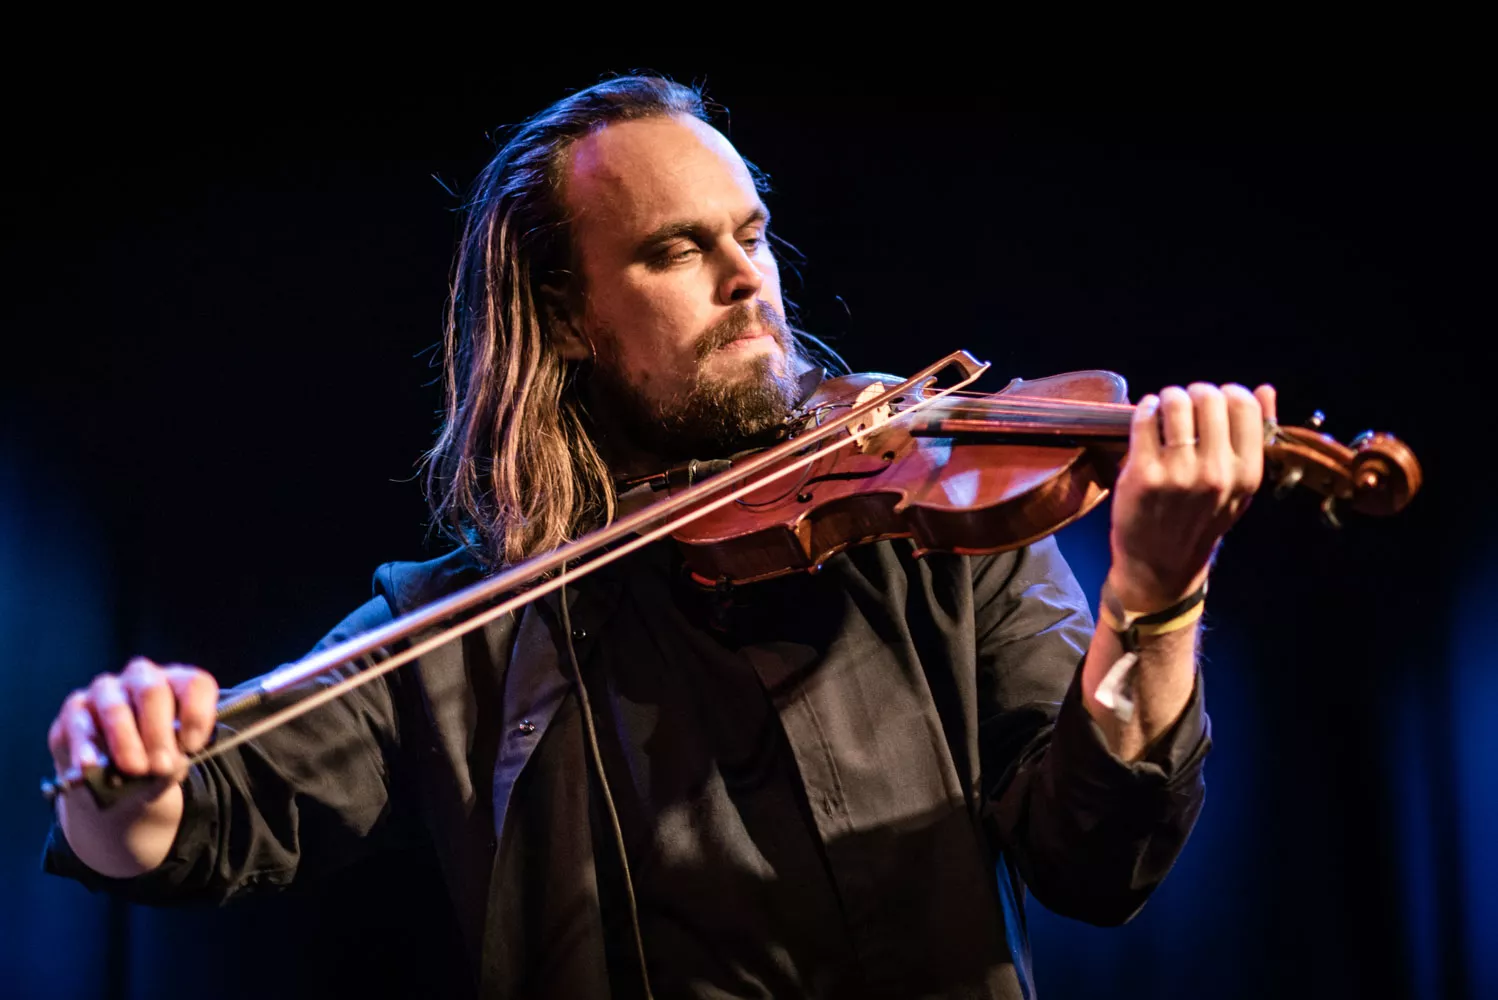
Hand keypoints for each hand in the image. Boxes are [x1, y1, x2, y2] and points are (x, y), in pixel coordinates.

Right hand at [48, 656, 218, 785]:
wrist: (117, 792)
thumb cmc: (155, 769)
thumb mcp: (173, 767)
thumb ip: (176, 762)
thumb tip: (167, 765)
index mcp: (178, 685)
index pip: (194, 684)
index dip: (196, 714)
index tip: (193, 747)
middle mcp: (142, 679)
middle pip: (152, 691)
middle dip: (158, 732)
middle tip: (162, 766)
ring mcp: (105, 691)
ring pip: (115, 706)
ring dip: (126, 740)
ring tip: (135, 769)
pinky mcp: (74, 712)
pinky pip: (79, 724)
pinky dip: (86, 747)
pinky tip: (91, 765)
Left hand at [1108, 382, 1277, 611]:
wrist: (1162, 563)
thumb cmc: (1202, 519)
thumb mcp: (1239, 486)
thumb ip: (1255, 437)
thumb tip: (1266, 390)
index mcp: (1246, 473)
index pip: (1244, 405)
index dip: (1228, 392)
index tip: (1215, 400)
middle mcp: (1216, 472)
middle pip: (1209, 398)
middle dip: (1196, 392)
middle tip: (1186, 403)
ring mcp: (1178, 474)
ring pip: (1176, 403)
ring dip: (1169, 397)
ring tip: (1165, 407)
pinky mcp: (1143, 475)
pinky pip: (1144, 420)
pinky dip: (1145, 409)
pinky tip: (1147, 416)